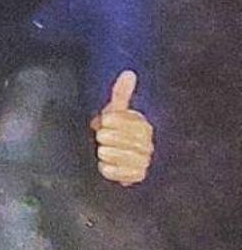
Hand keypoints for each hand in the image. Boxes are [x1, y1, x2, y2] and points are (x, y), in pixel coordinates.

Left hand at [90, 70, 153, 185]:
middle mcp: (147, 144)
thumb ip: (121, 94)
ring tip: (105, 152)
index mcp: (142, 125)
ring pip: (113, 154)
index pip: (116, 120)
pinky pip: (115, 172)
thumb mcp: (117, 112)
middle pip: (112, 138)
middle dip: (103, 138)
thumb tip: (129, 73)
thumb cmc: (117, 132)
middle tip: (103, 140)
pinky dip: (107, 169)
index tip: (105, 123)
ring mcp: (144, 161)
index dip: (106, 122)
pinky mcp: (138, 176)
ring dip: (104, 153)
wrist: (121, 160)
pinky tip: (108, 165)